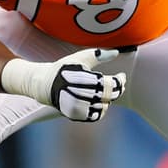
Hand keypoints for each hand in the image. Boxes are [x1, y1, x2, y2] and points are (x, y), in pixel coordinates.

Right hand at [1, 48, 125, 122]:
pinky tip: (97, 101)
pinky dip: (99, 109)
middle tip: (118, 84)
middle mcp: (83, 94)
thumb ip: (99, 54)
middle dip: (116, 90)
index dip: (120, 80)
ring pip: (105, 107)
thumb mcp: (80, 57)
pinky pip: (96, 116)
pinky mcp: (76, 115)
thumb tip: (117, 52)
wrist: (45, 84)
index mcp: (87, 79)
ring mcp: (80, 106)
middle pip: (111, 96)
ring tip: (103, 92)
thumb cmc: (65, 67)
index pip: (113, 84)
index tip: (121, 76)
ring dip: (107, 100)